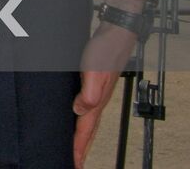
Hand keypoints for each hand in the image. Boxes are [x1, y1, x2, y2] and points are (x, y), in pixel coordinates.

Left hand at [72, 23, 138, 166]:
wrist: (115, 33)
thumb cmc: (106, 50)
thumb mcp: (93, 71)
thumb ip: (88, 94)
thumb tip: (79, 111)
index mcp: (98, 101)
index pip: (85, 130)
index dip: (78, 148)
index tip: (74, 163)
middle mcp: (98, 100)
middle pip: (88, 130)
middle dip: (82, 148)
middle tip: (76, 163)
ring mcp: (97, 92)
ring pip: (88, 120)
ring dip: (82, 136)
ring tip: (77, 149)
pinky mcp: (94, 84)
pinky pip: (87, 107)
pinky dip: (82, 119)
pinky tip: (78, 117)